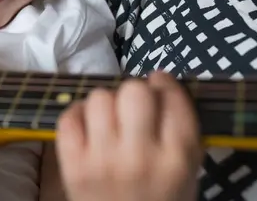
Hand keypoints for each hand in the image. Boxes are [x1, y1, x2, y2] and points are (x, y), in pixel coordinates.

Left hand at [55, 71, 202, 200]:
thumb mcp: (188, 173)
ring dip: (105, 103)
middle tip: (133, 106)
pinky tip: (86, 127)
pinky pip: (68, 118)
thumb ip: (181, 133)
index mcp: (176, 159)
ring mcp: (102, 160)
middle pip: (134, 91)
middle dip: (135, 92)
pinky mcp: (72, 165)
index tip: (159, 83)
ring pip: (99, 98)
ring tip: (109, 119)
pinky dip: (76, 116)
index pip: (172, 100)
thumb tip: (163, 86)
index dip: (165, 84)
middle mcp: (140, 156)